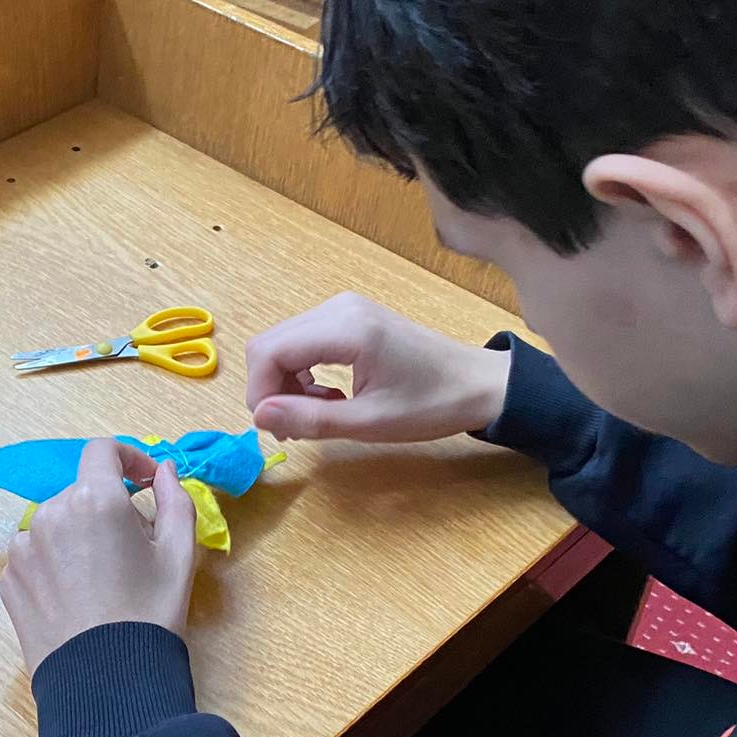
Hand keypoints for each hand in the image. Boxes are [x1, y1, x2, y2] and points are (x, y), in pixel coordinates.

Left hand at [0, 440, 200, 671]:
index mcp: (94, 499)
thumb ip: (176, 500)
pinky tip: (75, 597)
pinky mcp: (7, 580)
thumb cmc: (151, 614)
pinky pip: (35, 557)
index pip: (103, 451)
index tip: (145, 482)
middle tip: (133, 546)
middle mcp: (49, 514)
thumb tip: (165, 472)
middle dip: (107, 507)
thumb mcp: (180, 555)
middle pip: (80, 492)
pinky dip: (55, 564)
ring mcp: (22, 549)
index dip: (128, 458)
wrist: (106, 682)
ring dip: (77, 535)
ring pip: (55, 524)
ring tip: (100, 577)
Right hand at [247, 293, 511, 441]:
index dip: (260, 393)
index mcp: (345, 330)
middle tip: (293, 427)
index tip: (275, 428)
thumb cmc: (431, 405)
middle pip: (270, 343)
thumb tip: (259, 416)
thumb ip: (310, 419)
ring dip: (286, 382)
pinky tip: (327, 396)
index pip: (270, 352)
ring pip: (283, 342)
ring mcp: (344, 308)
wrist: (477, 383)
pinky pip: (303, 340)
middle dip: (270, 388)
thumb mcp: (369, 422)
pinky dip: (302, 371)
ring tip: (317, 414)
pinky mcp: (349, 316)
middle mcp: (339, 308)